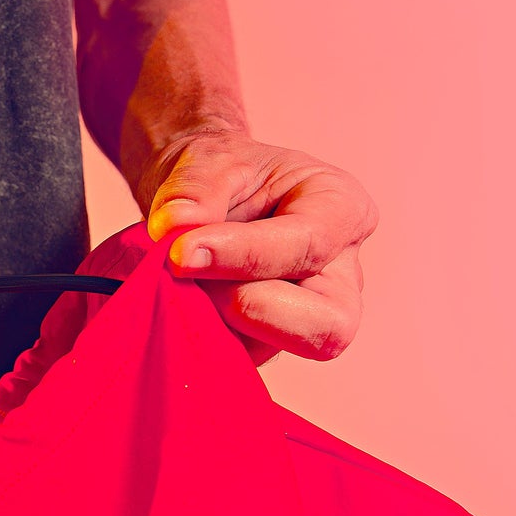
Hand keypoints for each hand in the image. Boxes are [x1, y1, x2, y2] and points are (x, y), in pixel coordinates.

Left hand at [140, 129, 376, 365]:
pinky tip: (173, 299)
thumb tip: (173, 229)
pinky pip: (239, 357)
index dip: (244, 255)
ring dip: (217, 322)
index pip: (309, 245)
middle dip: (252, 308)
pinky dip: (200, 332)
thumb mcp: (208, 158)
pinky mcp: (268, 341)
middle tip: (188, 275)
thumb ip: (195, 190)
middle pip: (326, 325)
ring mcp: (308, 315)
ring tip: (175, 280)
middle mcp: (340, 272)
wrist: (199, 195)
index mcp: (341, 209)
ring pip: (277, 349)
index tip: (181, 252)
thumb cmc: (219, 172)